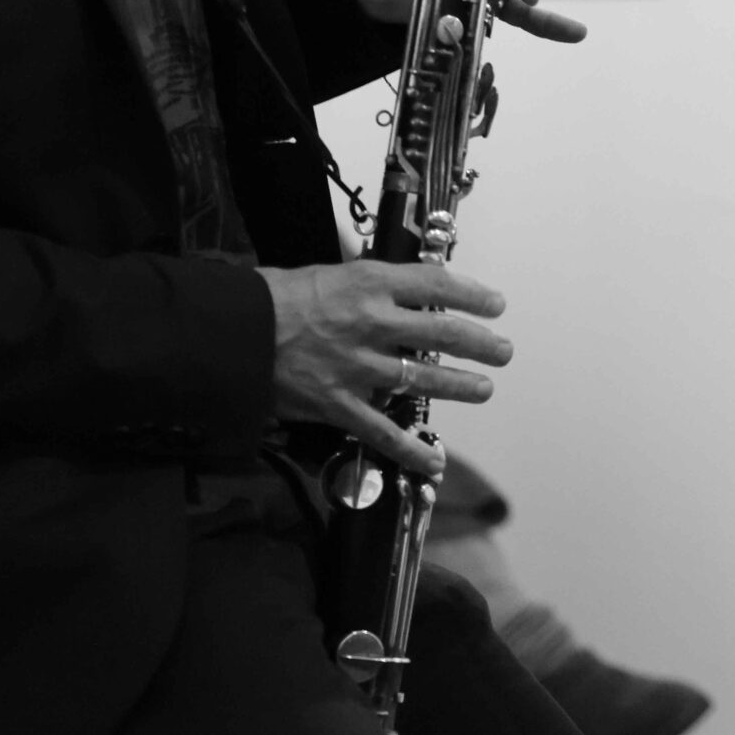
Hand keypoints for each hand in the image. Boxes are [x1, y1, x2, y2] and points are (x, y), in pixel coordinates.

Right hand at [257, 260, 512, 478]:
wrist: (232, 333)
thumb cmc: (275, 297)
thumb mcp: (330, 273)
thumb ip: (371, 285)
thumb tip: (405, 289)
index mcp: (370, 285)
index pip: (437, 286)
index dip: (473, 296)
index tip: (495, 305)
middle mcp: (372, 324)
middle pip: (443, 334)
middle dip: (480, 343)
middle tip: (503, 350)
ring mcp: (358, 368)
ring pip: (424, 380)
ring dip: (460, 386)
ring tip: (483, 388)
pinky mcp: (339, 405)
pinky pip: (382, 432)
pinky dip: (410, 450)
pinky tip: (433, 461)